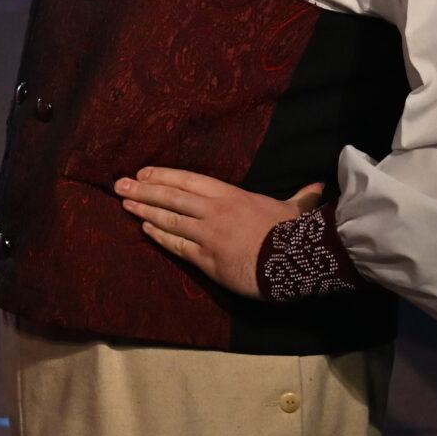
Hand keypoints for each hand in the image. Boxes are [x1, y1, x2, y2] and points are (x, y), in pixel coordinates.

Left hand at [116, 169, 325, 299]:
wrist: (295, 262)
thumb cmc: (294, 233)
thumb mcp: (294, 209)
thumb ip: (299, 197)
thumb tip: (317, 187)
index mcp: (231, 194)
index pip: (188, 180)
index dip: (162, 175)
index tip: (142, 172)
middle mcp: (213, 211)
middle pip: (171, 197)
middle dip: (142, 189)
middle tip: (118, 184)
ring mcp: (207, 235)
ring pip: (168, 219)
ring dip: (144, 210)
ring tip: (124, 204)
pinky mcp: (206, 259)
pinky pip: (176, 245)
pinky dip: (159, 236)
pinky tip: (145, 228)